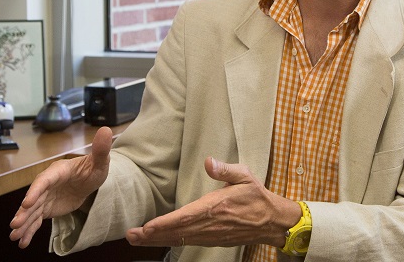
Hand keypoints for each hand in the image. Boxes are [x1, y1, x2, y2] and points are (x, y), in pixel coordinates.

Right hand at [9, 126, 112, 247]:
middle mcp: (47, 184)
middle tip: (14, 225)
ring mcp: (45, 197)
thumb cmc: (93, 168)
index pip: (44, 180)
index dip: (35, 191)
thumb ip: (101, 148)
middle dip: (23, 211)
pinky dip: (29, 230)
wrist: (90, 179)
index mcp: (58, 171)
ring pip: (32, 211)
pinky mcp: (46, 208)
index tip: (27, 202)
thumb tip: (106, 130)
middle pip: (33, 198)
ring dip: (23, 223)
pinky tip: (22, 242)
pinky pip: (36, 220)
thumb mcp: (100, 161)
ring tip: (15, 237)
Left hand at [125, 157, 300, 248]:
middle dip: (152, 235)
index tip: (147, 227)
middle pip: (177, 232)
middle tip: (131, 236)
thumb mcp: (244, 176)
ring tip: (138, 239)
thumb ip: (225, 169)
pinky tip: (158, 240)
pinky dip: (171, 241)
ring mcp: (211, 235)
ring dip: (158, 240)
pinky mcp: (212, 239)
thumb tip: (209, 161)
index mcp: (216, 207)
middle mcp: (210, 224)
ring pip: (180, 239)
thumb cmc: (256, 196)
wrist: (271, 221)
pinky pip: (187, 242)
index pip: (185, 217)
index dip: (164, 224)